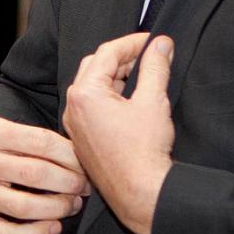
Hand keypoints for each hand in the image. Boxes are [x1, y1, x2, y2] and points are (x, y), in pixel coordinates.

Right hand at [0, 115, 87, 233]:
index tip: (86, 164)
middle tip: (83, 186)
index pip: (41, 142)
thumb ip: (35, 138)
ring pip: (25, 207)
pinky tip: (54, 227)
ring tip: (72, 204)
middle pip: (35, 174)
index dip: (71, 156)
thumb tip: (82, 153)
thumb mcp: (3, 129)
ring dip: (58, 208)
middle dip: (69, 182)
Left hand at [62, 32, 175, 233]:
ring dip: (117, 77)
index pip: (107, 53)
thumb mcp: (153, 100)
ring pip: (93, 87)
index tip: (154, 40)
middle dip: (122, 58)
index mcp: (85, 93)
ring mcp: (75, 125)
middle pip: (95, 67)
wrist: (139, 192)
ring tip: (144, 76)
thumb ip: (156, 67)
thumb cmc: (144, 150)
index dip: (133, 42)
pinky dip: (110, 97)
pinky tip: (131, 101)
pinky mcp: (82, 139)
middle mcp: (73, 107)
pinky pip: (92, 107)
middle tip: (148, 56)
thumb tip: (161, 44)